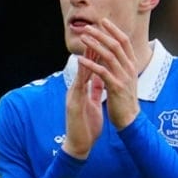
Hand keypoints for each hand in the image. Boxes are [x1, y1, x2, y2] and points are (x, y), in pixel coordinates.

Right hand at [62, 44, 104, 158]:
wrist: (79, 145)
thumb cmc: (86, 126)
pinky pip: (78, 88)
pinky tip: (85, 67)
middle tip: (96, 32)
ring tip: (91, 44)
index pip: (91, 67)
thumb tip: (98, 78)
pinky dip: (82, 77)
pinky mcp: (73, 104)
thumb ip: (94, 91)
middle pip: (84, 66)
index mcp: (83, 90)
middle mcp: (76, 90)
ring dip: (85, 59)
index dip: (97, 52)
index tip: (104, 38)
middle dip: (91, 49)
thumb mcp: (92, 104)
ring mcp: (74, 96)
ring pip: (80, 73)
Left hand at [79, 19, 139, 129]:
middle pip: (116, 45)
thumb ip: (121, 65)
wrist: (130, 119)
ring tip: (83, 38)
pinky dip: (90, 65)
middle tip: (88, 27)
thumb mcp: (126, 78)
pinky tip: (80, 60)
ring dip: (95, 45)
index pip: (124, 41)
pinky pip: (102, 72)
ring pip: (109, 56)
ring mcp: (123, 77)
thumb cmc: (124, 99)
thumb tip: (113, 53)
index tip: (103, 21)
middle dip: (101, 34)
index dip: (114, 30)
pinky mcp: (116, 87)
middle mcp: (129, 68)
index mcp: (131, 64)